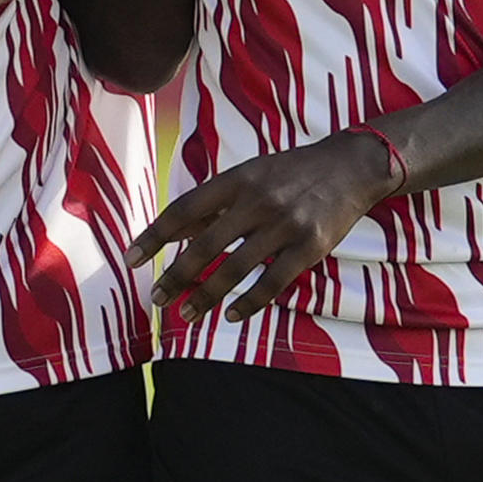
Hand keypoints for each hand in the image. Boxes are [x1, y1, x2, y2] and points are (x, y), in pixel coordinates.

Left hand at [124, 132, 391, 322]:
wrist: (352, 166)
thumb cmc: (292, 171)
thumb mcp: (250, 175)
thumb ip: (214, 203)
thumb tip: (173, 232)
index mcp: (238, 178)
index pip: (185, 209)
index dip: (155, 236)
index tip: (130, 259)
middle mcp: (258, 200)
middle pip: (206, 244)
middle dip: (176, 275)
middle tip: (156, 298)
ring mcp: (285, 224)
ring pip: (235, 268)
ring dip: (206, 296)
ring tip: (187, 314)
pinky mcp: (310, 247)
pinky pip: (272, 283)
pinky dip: (248, 303)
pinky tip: (230, 315)